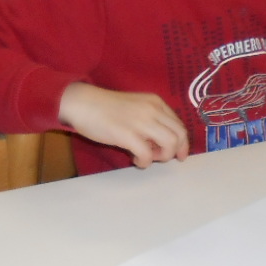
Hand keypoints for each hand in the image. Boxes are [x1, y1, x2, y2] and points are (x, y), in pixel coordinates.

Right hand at [58, 82, 188, 167]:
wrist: (83, 103)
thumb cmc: (105, 107)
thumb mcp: (135, 107)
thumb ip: (150, 120)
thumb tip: (158, 143)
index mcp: (156, 102)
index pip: (179, 124)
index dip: (182, 142)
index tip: (178, 153)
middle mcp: (153, 110)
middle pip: (180, 135)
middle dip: (176, 151)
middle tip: (163, 158)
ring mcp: (141, 122)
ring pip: (170, 144)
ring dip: (162, 156)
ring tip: (147, 157)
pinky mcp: (128, 135)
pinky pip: (147, 155)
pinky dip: (145, 162)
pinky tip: (135, 159)